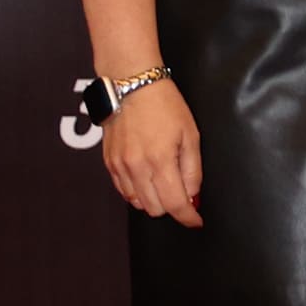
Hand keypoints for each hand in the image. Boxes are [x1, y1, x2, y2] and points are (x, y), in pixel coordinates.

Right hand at [100, 79, 203, 227]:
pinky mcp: (109, 162)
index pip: (175, 204)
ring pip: (138, 203)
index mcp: (160, 161)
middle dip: (172, 206)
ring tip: (165, 184)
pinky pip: (123, 191)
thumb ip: (192, 169)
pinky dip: (137, 192)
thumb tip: (193, 196)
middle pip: (155, 209)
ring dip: (154, 201)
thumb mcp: (190, 134)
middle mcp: (136, 168)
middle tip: (182, 193)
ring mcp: (120, 166)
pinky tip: (147, 180)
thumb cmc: (164, 105)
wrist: (131, 85)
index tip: (196, 221)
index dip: (188, 217)